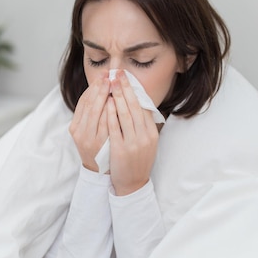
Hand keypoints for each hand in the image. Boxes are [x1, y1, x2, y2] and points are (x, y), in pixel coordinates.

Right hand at [69, 76, 110, 171]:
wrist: (100, 174)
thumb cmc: (99, 149)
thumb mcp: (91, 132)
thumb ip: (95, 115)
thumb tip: (103, 92)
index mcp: (75, 127)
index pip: (83, 102)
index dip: (92, 88)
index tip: (102, 76)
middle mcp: (79, 132)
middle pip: (88, 104)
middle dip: (99, 88)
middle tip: (108, 75)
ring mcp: (88, 138)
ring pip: (95, 112)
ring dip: (103, 96)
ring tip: (113, 83)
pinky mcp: (99, 144)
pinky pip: (104, 124)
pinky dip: (109, 111)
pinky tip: (115, 101)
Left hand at [107, 70, 158, 194]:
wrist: (133, 184)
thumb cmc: (137, 161)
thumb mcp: (146, 142)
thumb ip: (143, 125)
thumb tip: (138, 104)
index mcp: (151, 133)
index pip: (143, 106)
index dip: (134, 90)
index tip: (127, 77)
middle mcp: (144, 136)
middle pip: (134, 107)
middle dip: (125, 88)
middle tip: (118, 73)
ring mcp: (133, 143)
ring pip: (125, 114)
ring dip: (117, 96)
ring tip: (111, 83)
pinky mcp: (121, 150)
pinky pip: (115, 128)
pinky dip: (111, 113)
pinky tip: (106, 102)